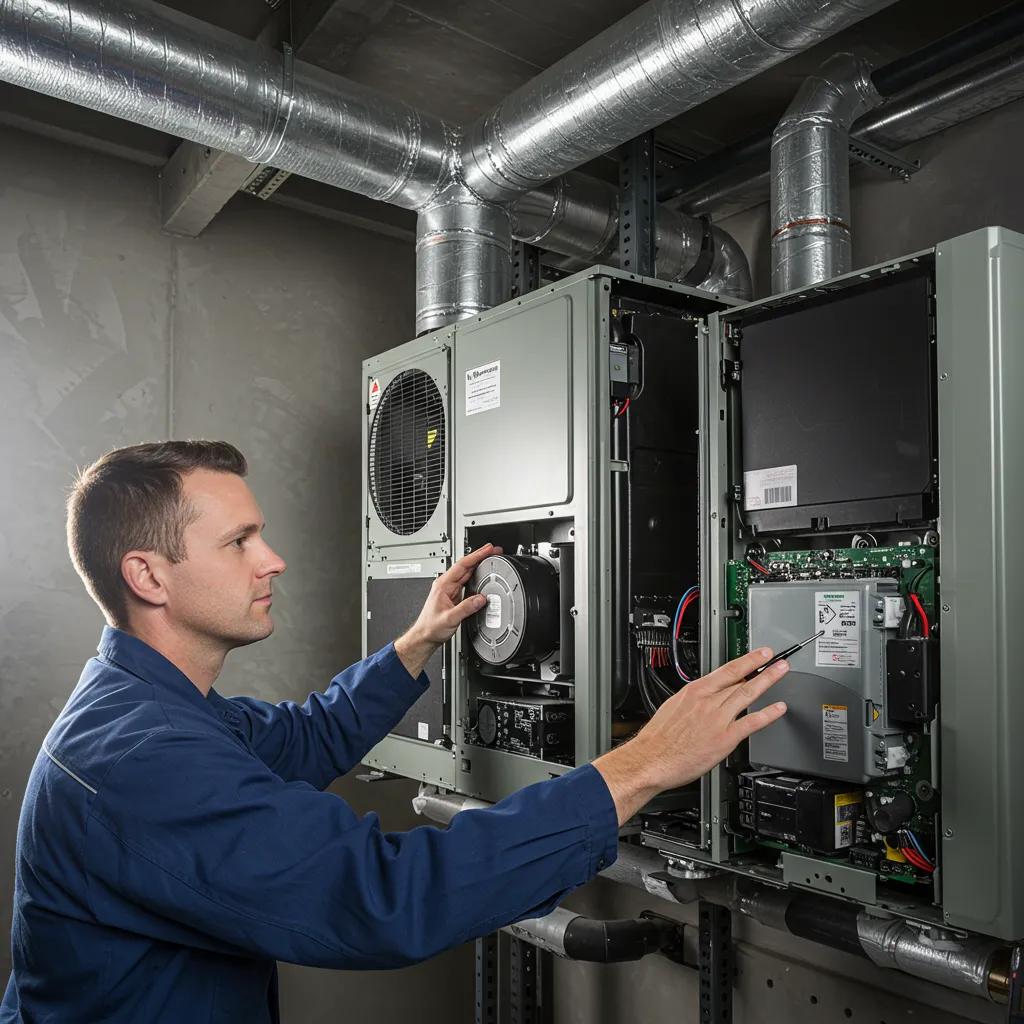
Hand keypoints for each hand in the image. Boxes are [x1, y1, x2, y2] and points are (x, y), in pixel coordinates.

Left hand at [393, 543, 501, 677]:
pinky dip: (476, 575)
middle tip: (494, 551)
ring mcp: (450, 589)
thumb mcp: (450, 618)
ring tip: (490, 558)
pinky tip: (482, 573)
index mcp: (443, 584)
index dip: (477, 555)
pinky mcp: (454, 595)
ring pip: (467, 572)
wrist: (424, 636)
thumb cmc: (430, 627)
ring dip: (478, 564)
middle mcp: (446, 584)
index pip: (462, 564)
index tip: (488, 549)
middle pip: (466, 565)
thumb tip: (481, 599)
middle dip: (480, 556)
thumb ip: (466, 608)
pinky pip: (467, 581)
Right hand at [593, 647, 788, 824]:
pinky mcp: (724, 738)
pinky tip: (778, 709)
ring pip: (747, 694)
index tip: (760, 654)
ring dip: (767, 681)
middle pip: (740, 679)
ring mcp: (718, 719)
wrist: (651, 759)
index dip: (746, 660)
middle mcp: (708, 702)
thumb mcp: (673, 706)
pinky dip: (767, 714)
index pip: (726, 670)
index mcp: (694, 691)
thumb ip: (693, 701)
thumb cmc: (658, 738)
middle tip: (777, 659)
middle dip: (762, 667)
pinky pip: (751, 723)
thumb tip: (703, 697)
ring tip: (780, 673)